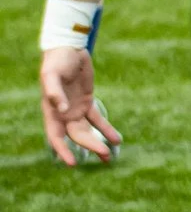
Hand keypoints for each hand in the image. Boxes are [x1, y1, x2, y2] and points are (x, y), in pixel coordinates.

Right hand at [39, 48, 119, 165]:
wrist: (69, 48)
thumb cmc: (57, 60)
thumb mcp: (52, 74)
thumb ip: (54, 91)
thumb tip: (61, 109)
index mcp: (51, 109)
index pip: (55, 135)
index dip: (62, 150)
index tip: (72, 163)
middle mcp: (63, 113)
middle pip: (76, 136)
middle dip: (89, 146)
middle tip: (105, 154)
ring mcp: (75, 109)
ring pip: (87, 132)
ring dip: (97, 143)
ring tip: (109, 156)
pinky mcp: (87, 103)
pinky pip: (97, 121)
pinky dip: (106, 130)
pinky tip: (117, 140)